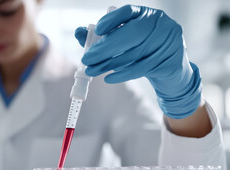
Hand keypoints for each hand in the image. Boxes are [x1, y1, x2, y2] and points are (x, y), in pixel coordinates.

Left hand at [75, 5, 201, 118]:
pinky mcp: (171, 60)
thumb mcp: (121, 42)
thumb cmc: (140, 51)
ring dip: (109, 64)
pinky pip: (143, 68)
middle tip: (86, 58)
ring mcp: (167, 41)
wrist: (169, 69)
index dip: (111, 20)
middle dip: (105, 47)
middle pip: (131, 33)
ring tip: (91, 71)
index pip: (128, 11)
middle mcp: (158, 24)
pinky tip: (108, 78)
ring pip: (135, 53)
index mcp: (145, 14)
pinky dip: (123, 74)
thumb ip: (100, 37)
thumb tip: (78, 33)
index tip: (96, 30)